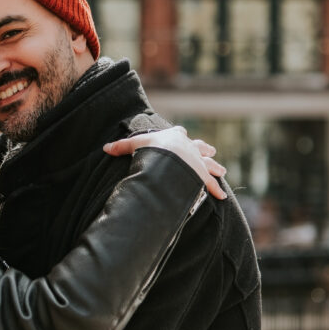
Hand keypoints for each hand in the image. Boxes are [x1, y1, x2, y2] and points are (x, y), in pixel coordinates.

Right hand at [103, 126, 227, 200]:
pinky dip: (216, 189)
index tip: (183, 135)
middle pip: (199, 147)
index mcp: (174, 138)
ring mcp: (197, 161)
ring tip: (222, 170)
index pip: (178, 133)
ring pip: (209, 163)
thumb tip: (105, 148)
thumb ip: (121, 147)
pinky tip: (222, 195)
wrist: (169, 157)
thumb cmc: (153, 149)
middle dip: (204, 149)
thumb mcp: (135, 145)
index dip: (179, 135)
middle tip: (211, 151)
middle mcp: (189, 148)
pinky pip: (211, 184)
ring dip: (215, 166)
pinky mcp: (202, 176)